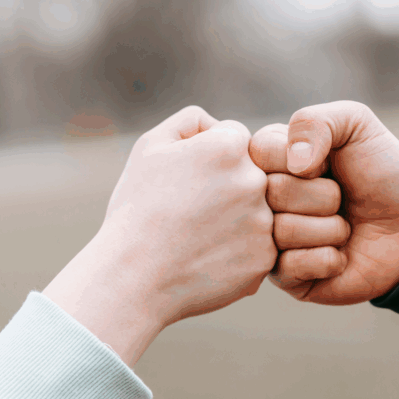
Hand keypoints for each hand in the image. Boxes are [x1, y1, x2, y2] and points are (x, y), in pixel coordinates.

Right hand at [44, 106, 275, 365]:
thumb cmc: (137, 210)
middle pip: (251, 175)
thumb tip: (219, 124)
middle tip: (190, 214)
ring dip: (233, 221)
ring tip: (196, 238)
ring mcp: (264, 222)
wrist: (133, 277)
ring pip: (256, 212)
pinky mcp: (265, 259)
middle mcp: (255, 180)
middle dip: (225, 189)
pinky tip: (205, 259)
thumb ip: (191, 121)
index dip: (207, 160)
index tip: (185, 183)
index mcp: (229, 146)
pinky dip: (236, 253)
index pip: (235, 139)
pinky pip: (257, 247)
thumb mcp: (150, 147)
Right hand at [249, 100, 398, 304]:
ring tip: (344, 227)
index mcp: (269, 159)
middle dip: (323, 195)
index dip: (302, 158)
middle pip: (272, 192)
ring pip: (282, 231)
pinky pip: (291, 267)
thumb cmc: (381, 173)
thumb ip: (316, 121)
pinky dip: (327, 258)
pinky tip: (339, 255)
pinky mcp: (284, 276)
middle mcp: (262, 199)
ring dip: (330, 228)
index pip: (259, 151)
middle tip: (341, 199)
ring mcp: (270, 239)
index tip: (326, 163)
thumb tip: (293, 163)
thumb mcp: (356, 125)